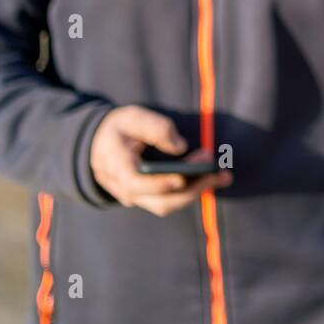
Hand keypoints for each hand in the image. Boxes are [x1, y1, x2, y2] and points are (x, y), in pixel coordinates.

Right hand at [90, 105, 231, 216]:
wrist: (100, 144)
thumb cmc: (119, 128)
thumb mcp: (132, 117)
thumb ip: (154, 127)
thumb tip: (180, 146)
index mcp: (115, 166)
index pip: (135, 183)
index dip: (158, 184)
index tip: (181, 178)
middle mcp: (124, 188)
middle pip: (159, 200)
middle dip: (192, 188)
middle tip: (218, 172)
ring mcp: (135, 197)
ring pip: (167, 205)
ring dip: (196, 192)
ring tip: (223, 176)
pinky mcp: (147, 198)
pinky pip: (170, 201)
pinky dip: (190, 191)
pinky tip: (210, 178)